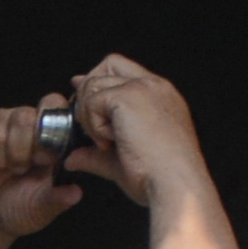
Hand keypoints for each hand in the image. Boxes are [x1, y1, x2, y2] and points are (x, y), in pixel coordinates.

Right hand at [0, 98, 82, 248]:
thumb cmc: (19, 207)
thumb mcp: (43, 208)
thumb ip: (58, 199)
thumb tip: (76, 193)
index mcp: (56, 138)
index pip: (67, 110)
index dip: (64, 126)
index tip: (53, 157)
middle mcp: (34, 124)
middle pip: (47, 104)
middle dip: (41, 140)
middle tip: (35, 164)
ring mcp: (7, 123)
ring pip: (20, 117)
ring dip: (17, 151)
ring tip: (14, 169)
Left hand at [67, 55, 207, 214]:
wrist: (174, 185)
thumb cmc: (159, 178)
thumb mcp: (122, 163)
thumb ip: (95, 155)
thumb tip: (73, 158)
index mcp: (161, 97)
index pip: (125, 71)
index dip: (100, 79)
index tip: (82, 95)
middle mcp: (155, 86)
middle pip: (109, 63)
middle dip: (90, 88)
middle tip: (88, 123)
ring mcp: (143, 88)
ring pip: (94, 85)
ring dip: (90, 116)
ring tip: (107, 143)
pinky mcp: (128, 97)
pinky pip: (92, 102)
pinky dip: (94, 125)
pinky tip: (110, 143)